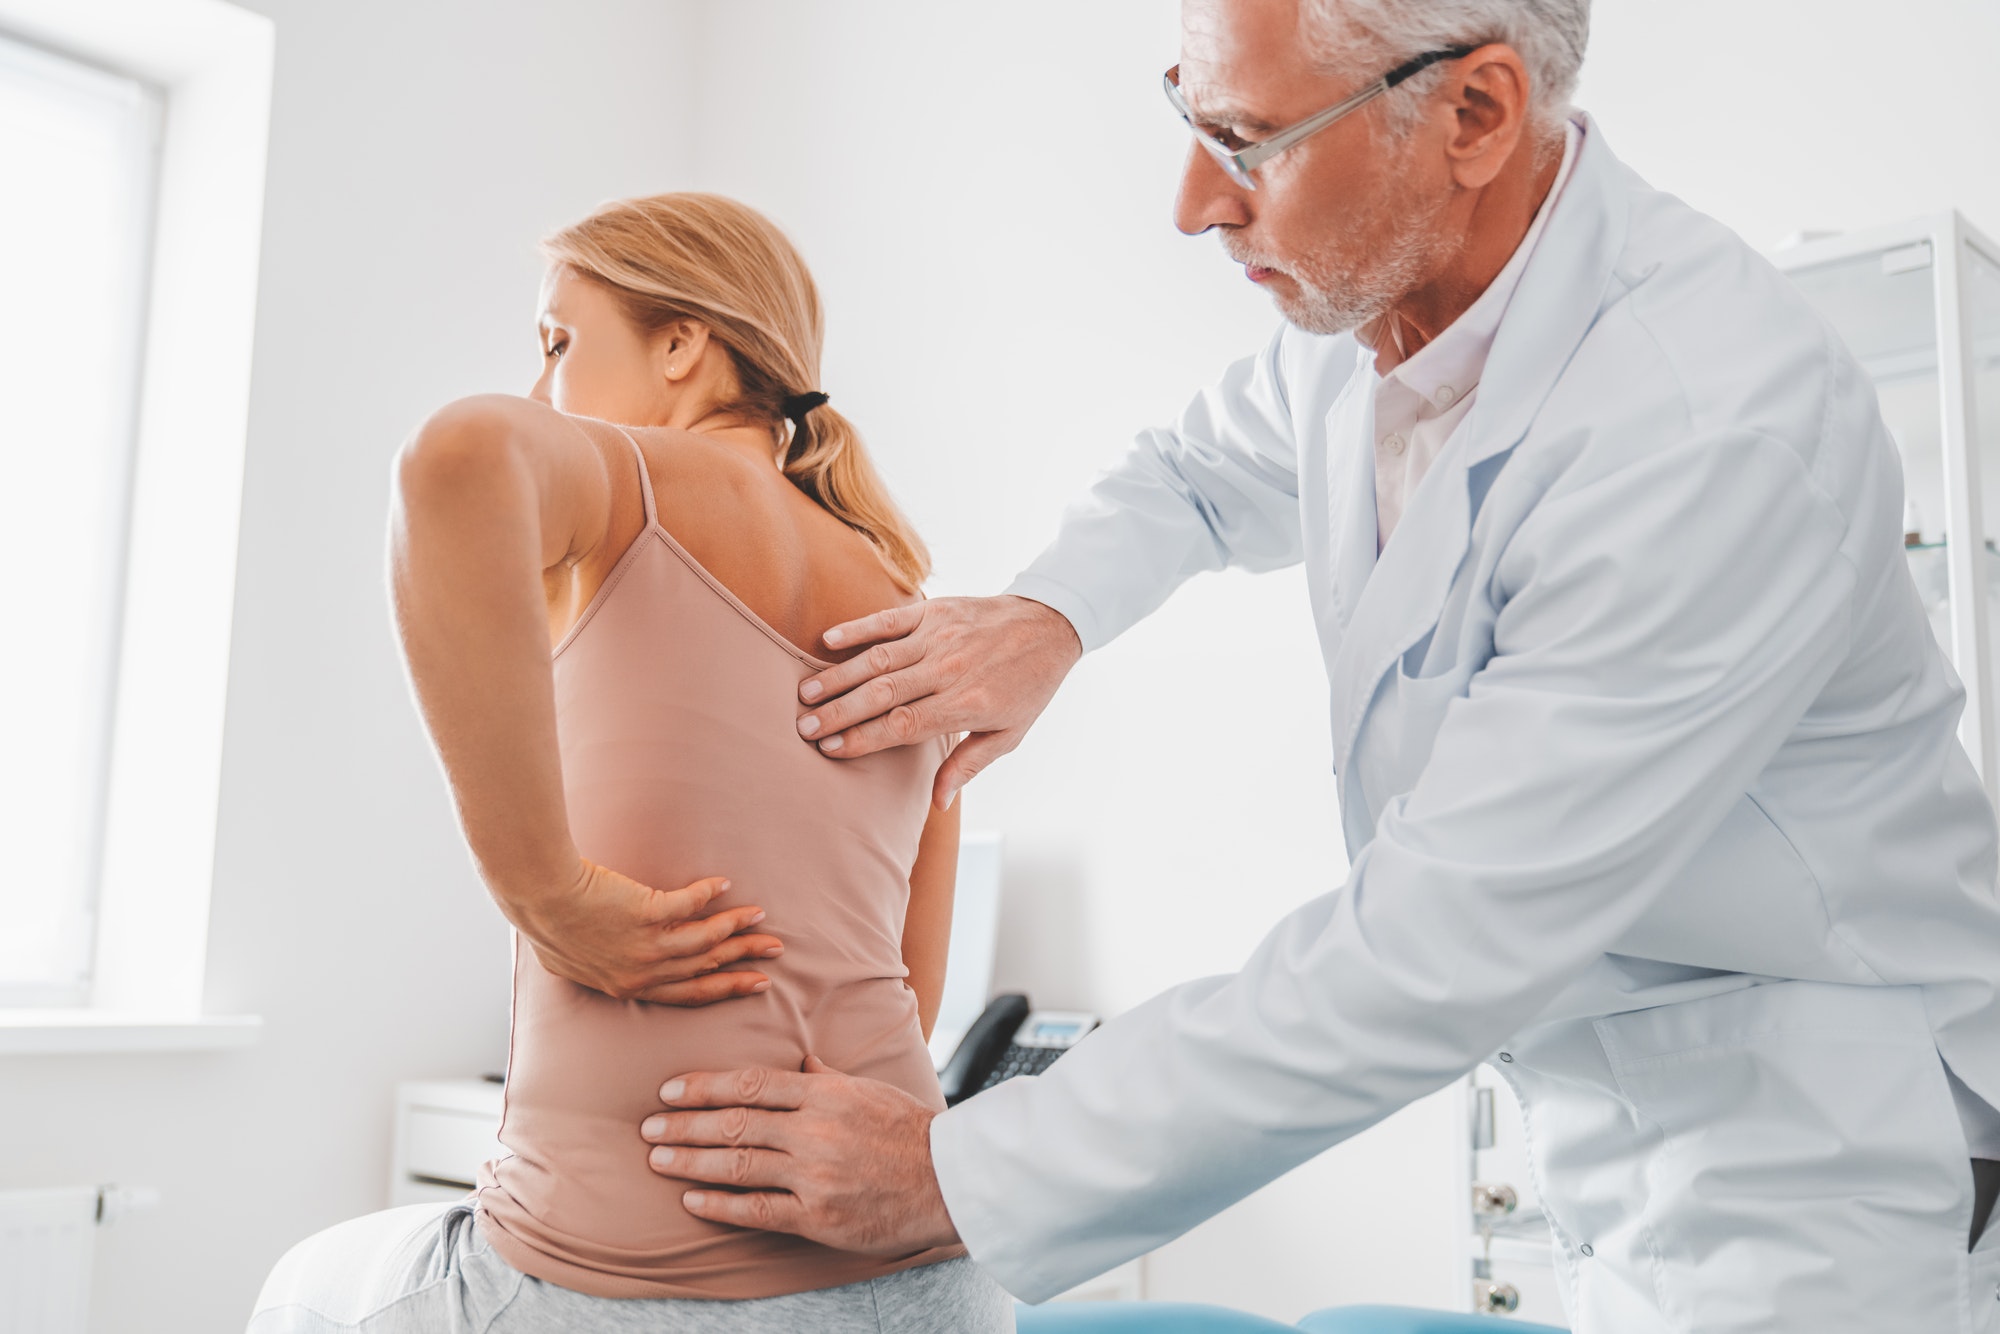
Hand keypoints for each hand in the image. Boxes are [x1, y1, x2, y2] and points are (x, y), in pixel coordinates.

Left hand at [503, 858, 782, 1004]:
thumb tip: (614, 964)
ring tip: (759, 915)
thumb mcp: (573, 962)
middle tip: (773, 952)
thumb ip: (602, 968)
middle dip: (743, 961)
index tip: (753, 983)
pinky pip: (690, 904)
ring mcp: (646, 944)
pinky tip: (723, 883)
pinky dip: (709, 894)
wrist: (537, 895)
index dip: (724, 988)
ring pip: (705, 940)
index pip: (688, 993)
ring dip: (736, 927)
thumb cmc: (546, 925)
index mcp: (628, 987)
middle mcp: (642, 972)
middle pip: (706, 969)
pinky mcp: (647, 913)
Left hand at [639, 1057, 959, 1254]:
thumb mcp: (869, 1089)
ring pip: (737, 1163)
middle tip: (649, 1126)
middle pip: (734, 1123)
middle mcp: (813, 1131)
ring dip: (690, 1159)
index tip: (670, 1090)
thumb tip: (800, 1061)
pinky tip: (691, 1198)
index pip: (750, 1084)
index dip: (704, 1086)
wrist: (947, 1181)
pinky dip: (719, 1204)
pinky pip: (757, 1209)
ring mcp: (813, 1175)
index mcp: (824, 1094)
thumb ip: (827, 1077)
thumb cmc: (908, 1131)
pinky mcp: (817, 1216)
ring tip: (657, 1157)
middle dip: (685, 1123)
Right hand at [795, 595, 1081, 808]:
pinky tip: (827, 640)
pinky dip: (857, 628)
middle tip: (804, 727)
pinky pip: (890, 620)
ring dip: (839, 676)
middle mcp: (949, 669)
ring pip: (879, 658)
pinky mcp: (935, 610)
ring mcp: (940, 637)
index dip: (864, 739)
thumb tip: (938, 803)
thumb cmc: (1027, 686)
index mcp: (966, 704)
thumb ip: (968, 765)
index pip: (903, 726)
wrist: (1050, 625)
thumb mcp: (1009, 735)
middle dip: (840, 713)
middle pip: (882, 694)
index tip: (830, 750)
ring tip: (806, 693)